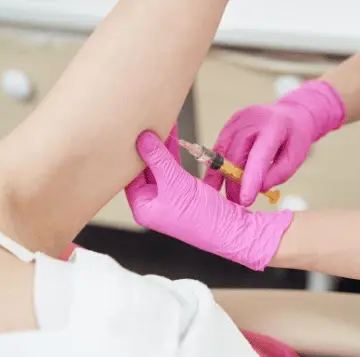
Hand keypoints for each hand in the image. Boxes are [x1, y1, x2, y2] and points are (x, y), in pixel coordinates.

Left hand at [125, 131, 292, 270]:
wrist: (230, 230)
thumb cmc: (202, 217)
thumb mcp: (176, 183)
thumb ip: (158, 158)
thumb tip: (142, 139)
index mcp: (143, 208)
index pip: (129, 175)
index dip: (131, 152)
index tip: (133, 130)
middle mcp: (152, 205)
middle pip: (143, 170)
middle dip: (147, 147)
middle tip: (148, 123)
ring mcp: (167, 200)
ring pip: (158, 168)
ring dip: (162, 148)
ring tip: (162, 125)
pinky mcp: (181, 195)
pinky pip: (172, 171)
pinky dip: (172, 156)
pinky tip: (174, 139)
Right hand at [203, 80, 344, 206]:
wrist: (290, 116)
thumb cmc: (293, 139)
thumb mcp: (294, 159)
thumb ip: (277, 175)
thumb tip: (257, 188)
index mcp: (274, 126)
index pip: (258, 156)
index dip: (250, 180)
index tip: (244, 200)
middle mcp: (253, 119)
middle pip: (236, 155)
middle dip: (234, 183)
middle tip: (237, 203)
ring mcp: (238, 119)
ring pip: (223, 153)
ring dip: (221, 177)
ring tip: (224, 197)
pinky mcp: (229, 124)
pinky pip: (219, 149)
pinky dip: (218, 167)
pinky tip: (218, 182)